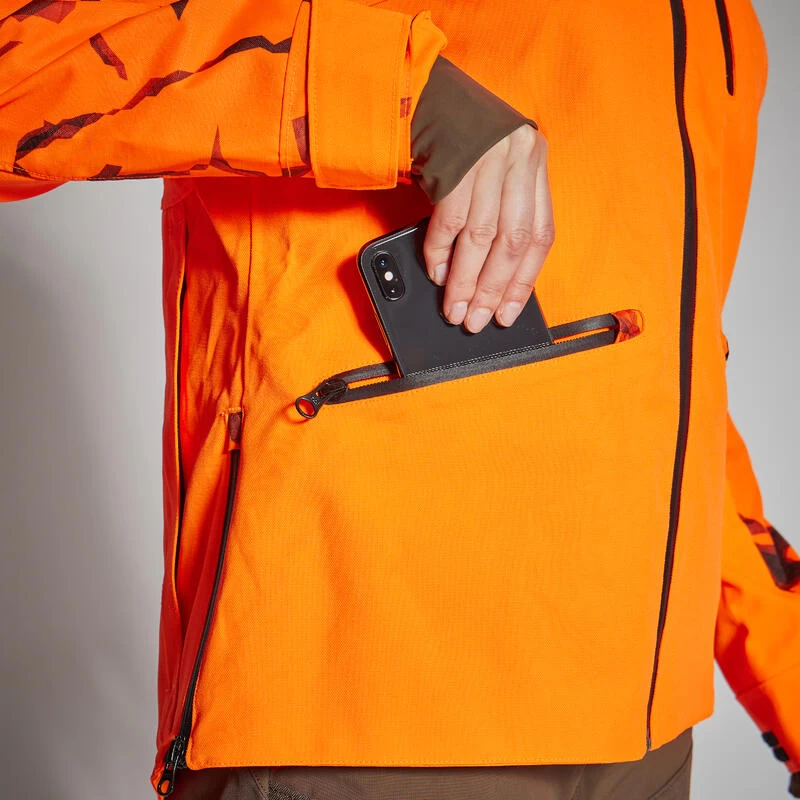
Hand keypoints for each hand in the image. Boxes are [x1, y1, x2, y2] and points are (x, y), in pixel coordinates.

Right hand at [422, 123, 553, 332]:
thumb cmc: (463, 137)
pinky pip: (448, 222)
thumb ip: (504, 212)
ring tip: (456, 308)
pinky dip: (440, 254)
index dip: (523, 280)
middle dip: (493, 289)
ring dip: (465, 281)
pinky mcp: (453, 162)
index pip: (539, 236)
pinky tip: (438, 274)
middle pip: (511, 242)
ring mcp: (486, 161)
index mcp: (535, 164)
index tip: (509, 312)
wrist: (427, 92)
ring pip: (480, 238)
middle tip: (477, 319)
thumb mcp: (497, 170)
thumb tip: (492, 278)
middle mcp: (517, 161)